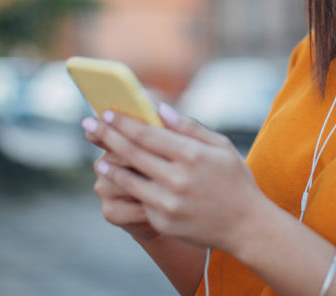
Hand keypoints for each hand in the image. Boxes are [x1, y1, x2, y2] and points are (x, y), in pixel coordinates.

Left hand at [87, 104, 271, 253]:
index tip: (107, 113)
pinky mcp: (163, 222)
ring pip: (128, 180)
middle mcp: (177, 179)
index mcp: (192, 155)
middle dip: (107, 137)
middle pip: (132, 153)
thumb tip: (160, 109)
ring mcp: (168, 203)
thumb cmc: (235, 180)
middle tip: (89, 126)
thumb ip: (189, 127)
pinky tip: (119, 183)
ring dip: (109, 167)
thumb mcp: (221, 147)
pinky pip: (140, 201)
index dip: (124, 122)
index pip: (147, 134)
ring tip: (98, 160)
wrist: (246, 226)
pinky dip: (128, 190)